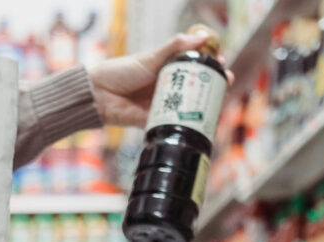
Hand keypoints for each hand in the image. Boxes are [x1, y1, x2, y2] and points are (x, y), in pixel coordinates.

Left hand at [89, 31, 233, 127]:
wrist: (98, 95)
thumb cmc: (121, 72)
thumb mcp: (150, 57)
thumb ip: (174, 47)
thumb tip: (202, 36)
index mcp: (166, 68)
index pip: (193, 65)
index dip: (208, 65)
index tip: (221, 62)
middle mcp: (166, 86)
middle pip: (195, 86)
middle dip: (212, 85)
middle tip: (225, 82)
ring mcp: (161, 104)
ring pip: (187, 105)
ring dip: (204, 104)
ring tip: (219, 99)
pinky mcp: (154, 120)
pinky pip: (173, 123)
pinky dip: (186, 123)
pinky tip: (201, 121)